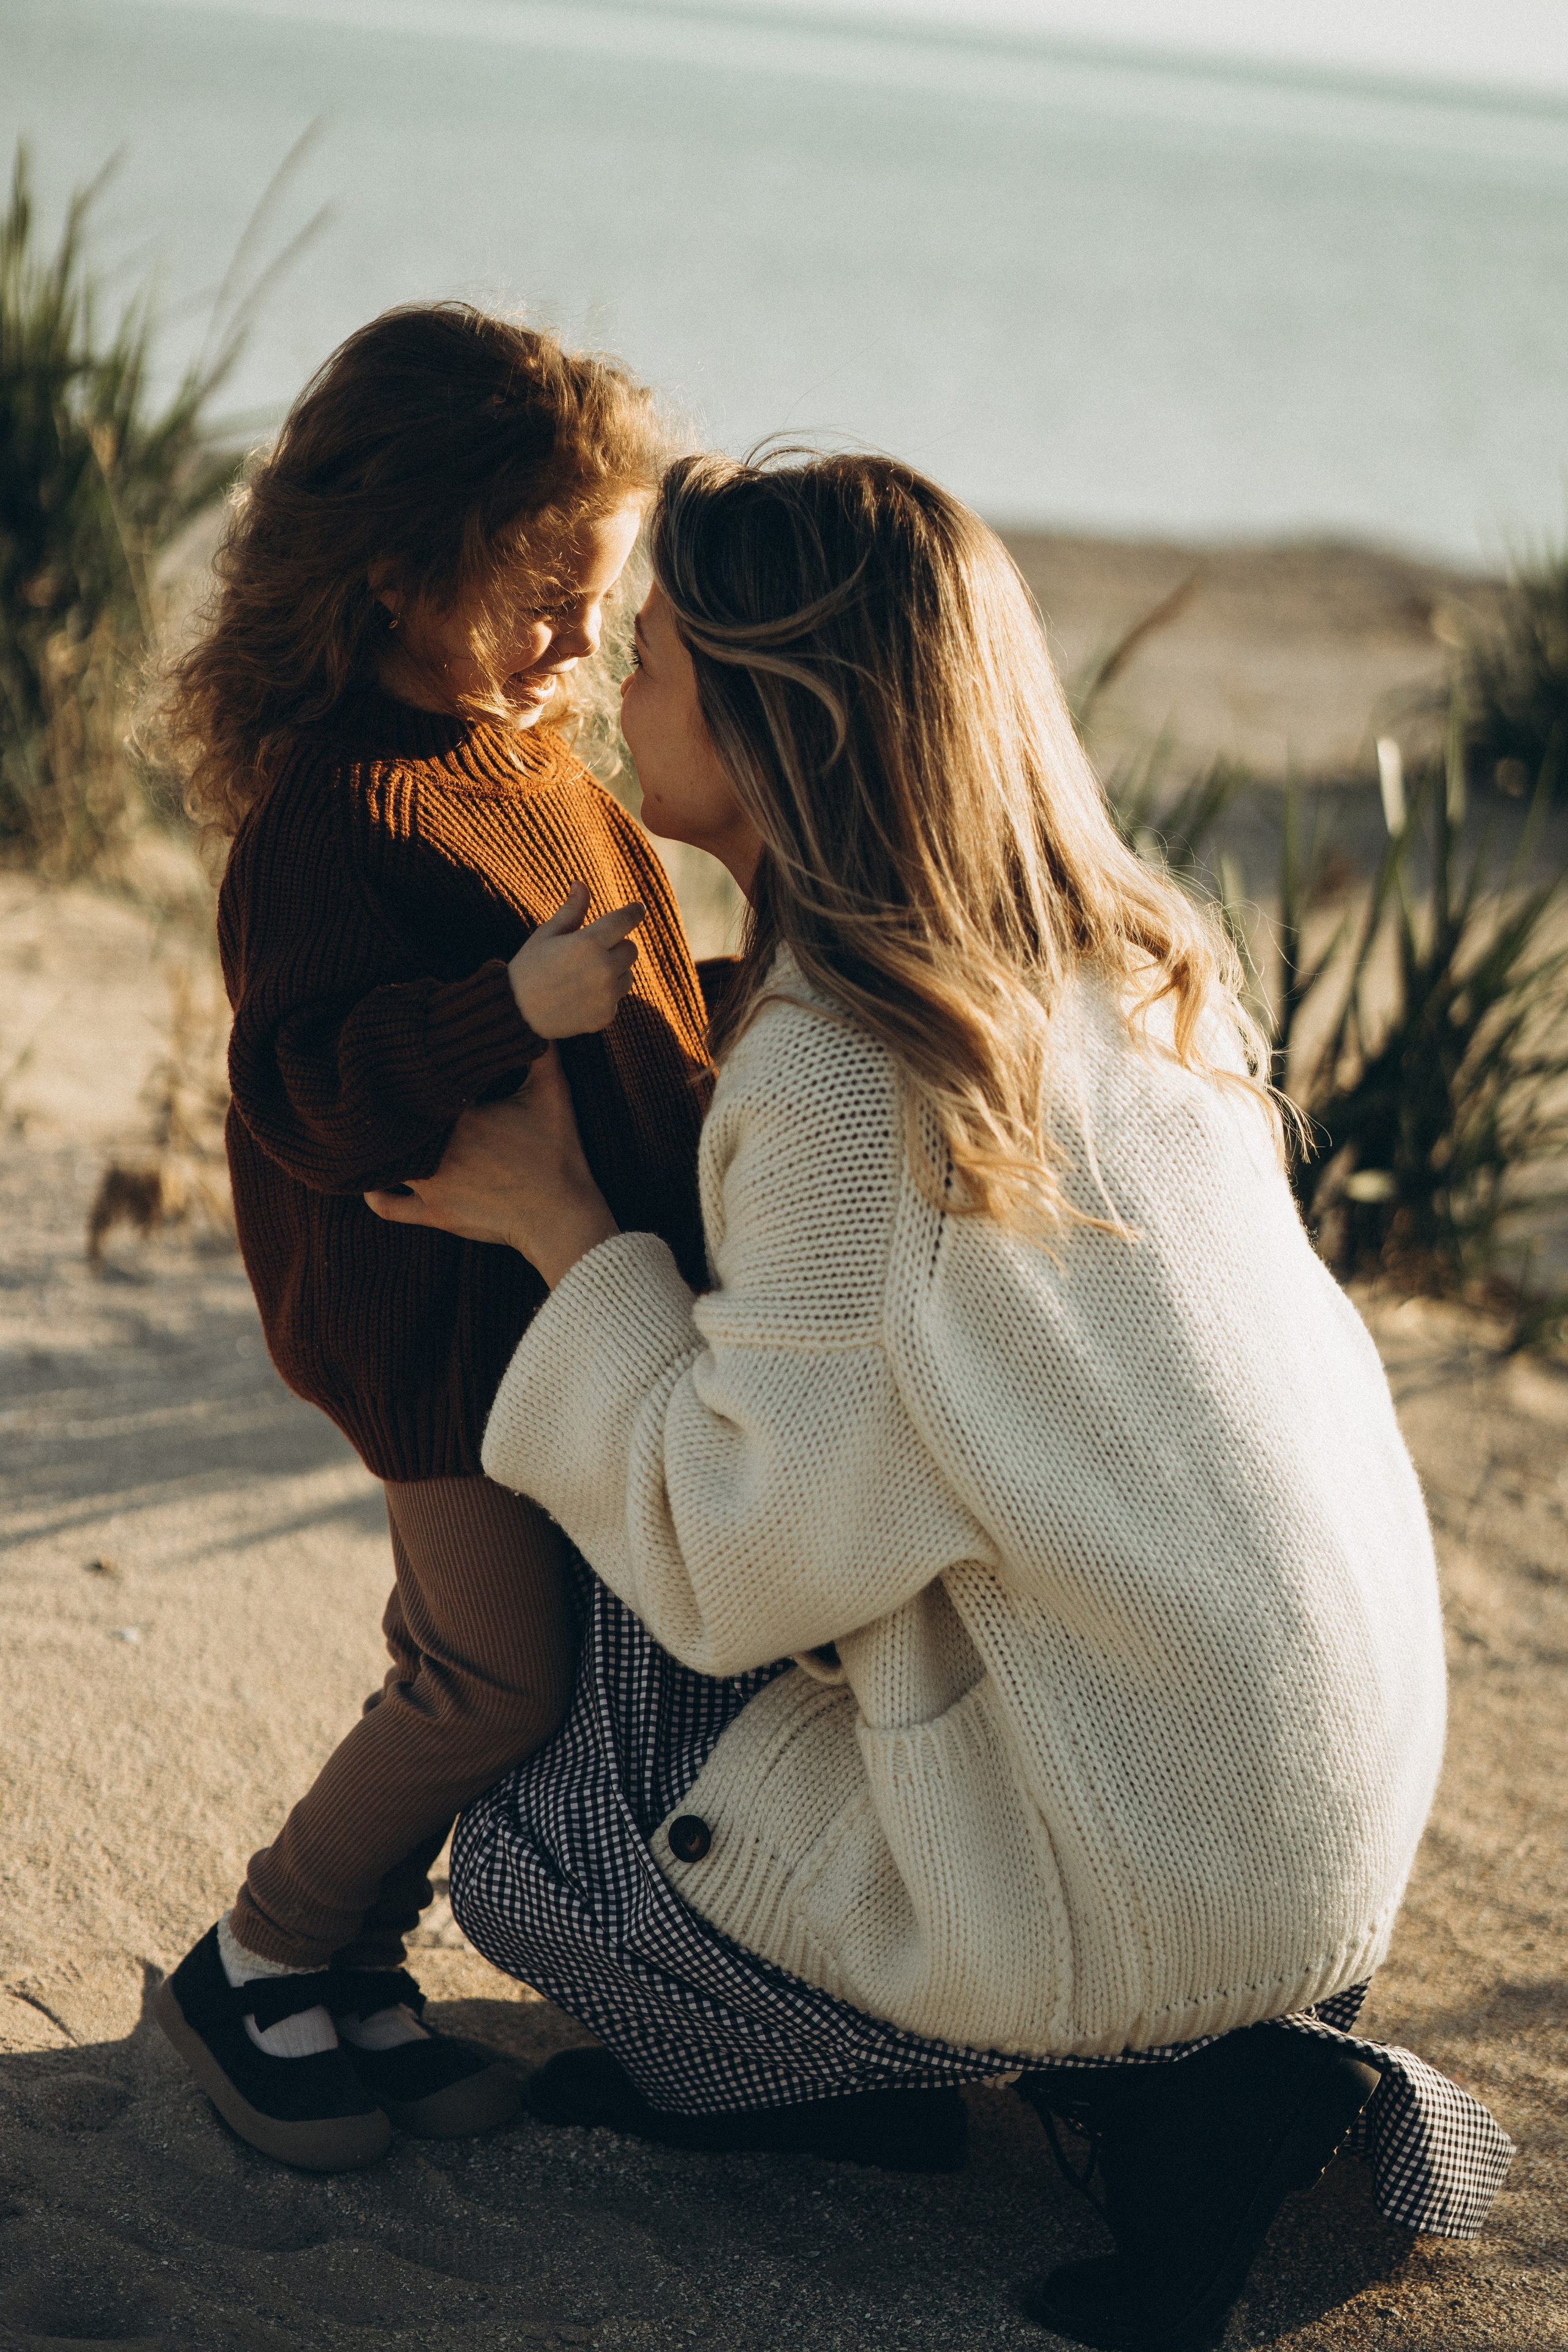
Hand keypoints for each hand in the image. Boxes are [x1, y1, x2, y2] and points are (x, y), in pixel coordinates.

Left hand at [364, 1047, 619, 1286]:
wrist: (562, 1217)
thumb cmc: (558, 1154)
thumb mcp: (554, 1095)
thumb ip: (544, 1054)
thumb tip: (538, 1019)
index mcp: (460, 1114)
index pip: (419, 1086)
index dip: (412, 1071)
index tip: (412, 1060)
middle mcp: (437, 1148)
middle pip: (396, 1119)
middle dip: (389, 1104)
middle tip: (382, 1089)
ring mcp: (431, 1184)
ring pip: (386, 1159)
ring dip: (379, 1145)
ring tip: (374, 1130)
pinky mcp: (433, 1213)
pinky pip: (388, 1205)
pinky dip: (374, 1192)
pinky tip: (371, 1177)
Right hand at [508, 882, 644, 1037]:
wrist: (516, 1014)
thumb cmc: (529, 967)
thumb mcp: (546, 934)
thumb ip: (571, 910)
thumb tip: (581, 884)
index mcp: (588, 943)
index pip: (624, 920)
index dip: (634, 912)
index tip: (638, 908)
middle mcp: (602, 969)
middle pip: (631, 949)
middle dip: (616, 946)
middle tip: (591, 951)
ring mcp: (606, 996)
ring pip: (627, 975)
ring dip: (614, 972)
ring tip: (583, 976)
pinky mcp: (606, 1016)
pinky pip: (617, 998)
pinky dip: (605, 995)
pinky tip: (579, 996)